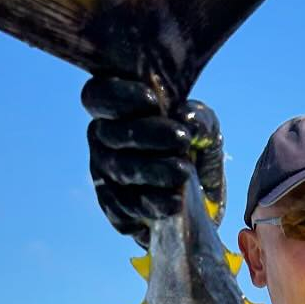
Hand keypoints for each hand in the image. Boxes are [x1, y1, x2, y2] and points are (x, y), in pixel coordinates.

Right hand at [81, 74, 224, 244]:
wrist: (201, 202)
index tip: (153, 102)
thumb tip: (185, 118)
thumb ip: (199, 118)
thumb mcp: (206, 129)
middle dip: (145, 134)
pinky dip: (151, 205)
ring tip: (185, 172)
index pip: (99, 95)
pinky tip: (175, 203)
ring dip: (153, 171)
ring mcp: (104, 174)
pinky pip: (122, 208)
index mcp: (118, 108)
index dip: (120, 96)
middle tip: (181, 140)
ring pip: (119, 170)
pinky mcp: (112, 207)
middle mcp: (103, 138)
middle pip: (110, 134)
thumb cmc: (195, 150)